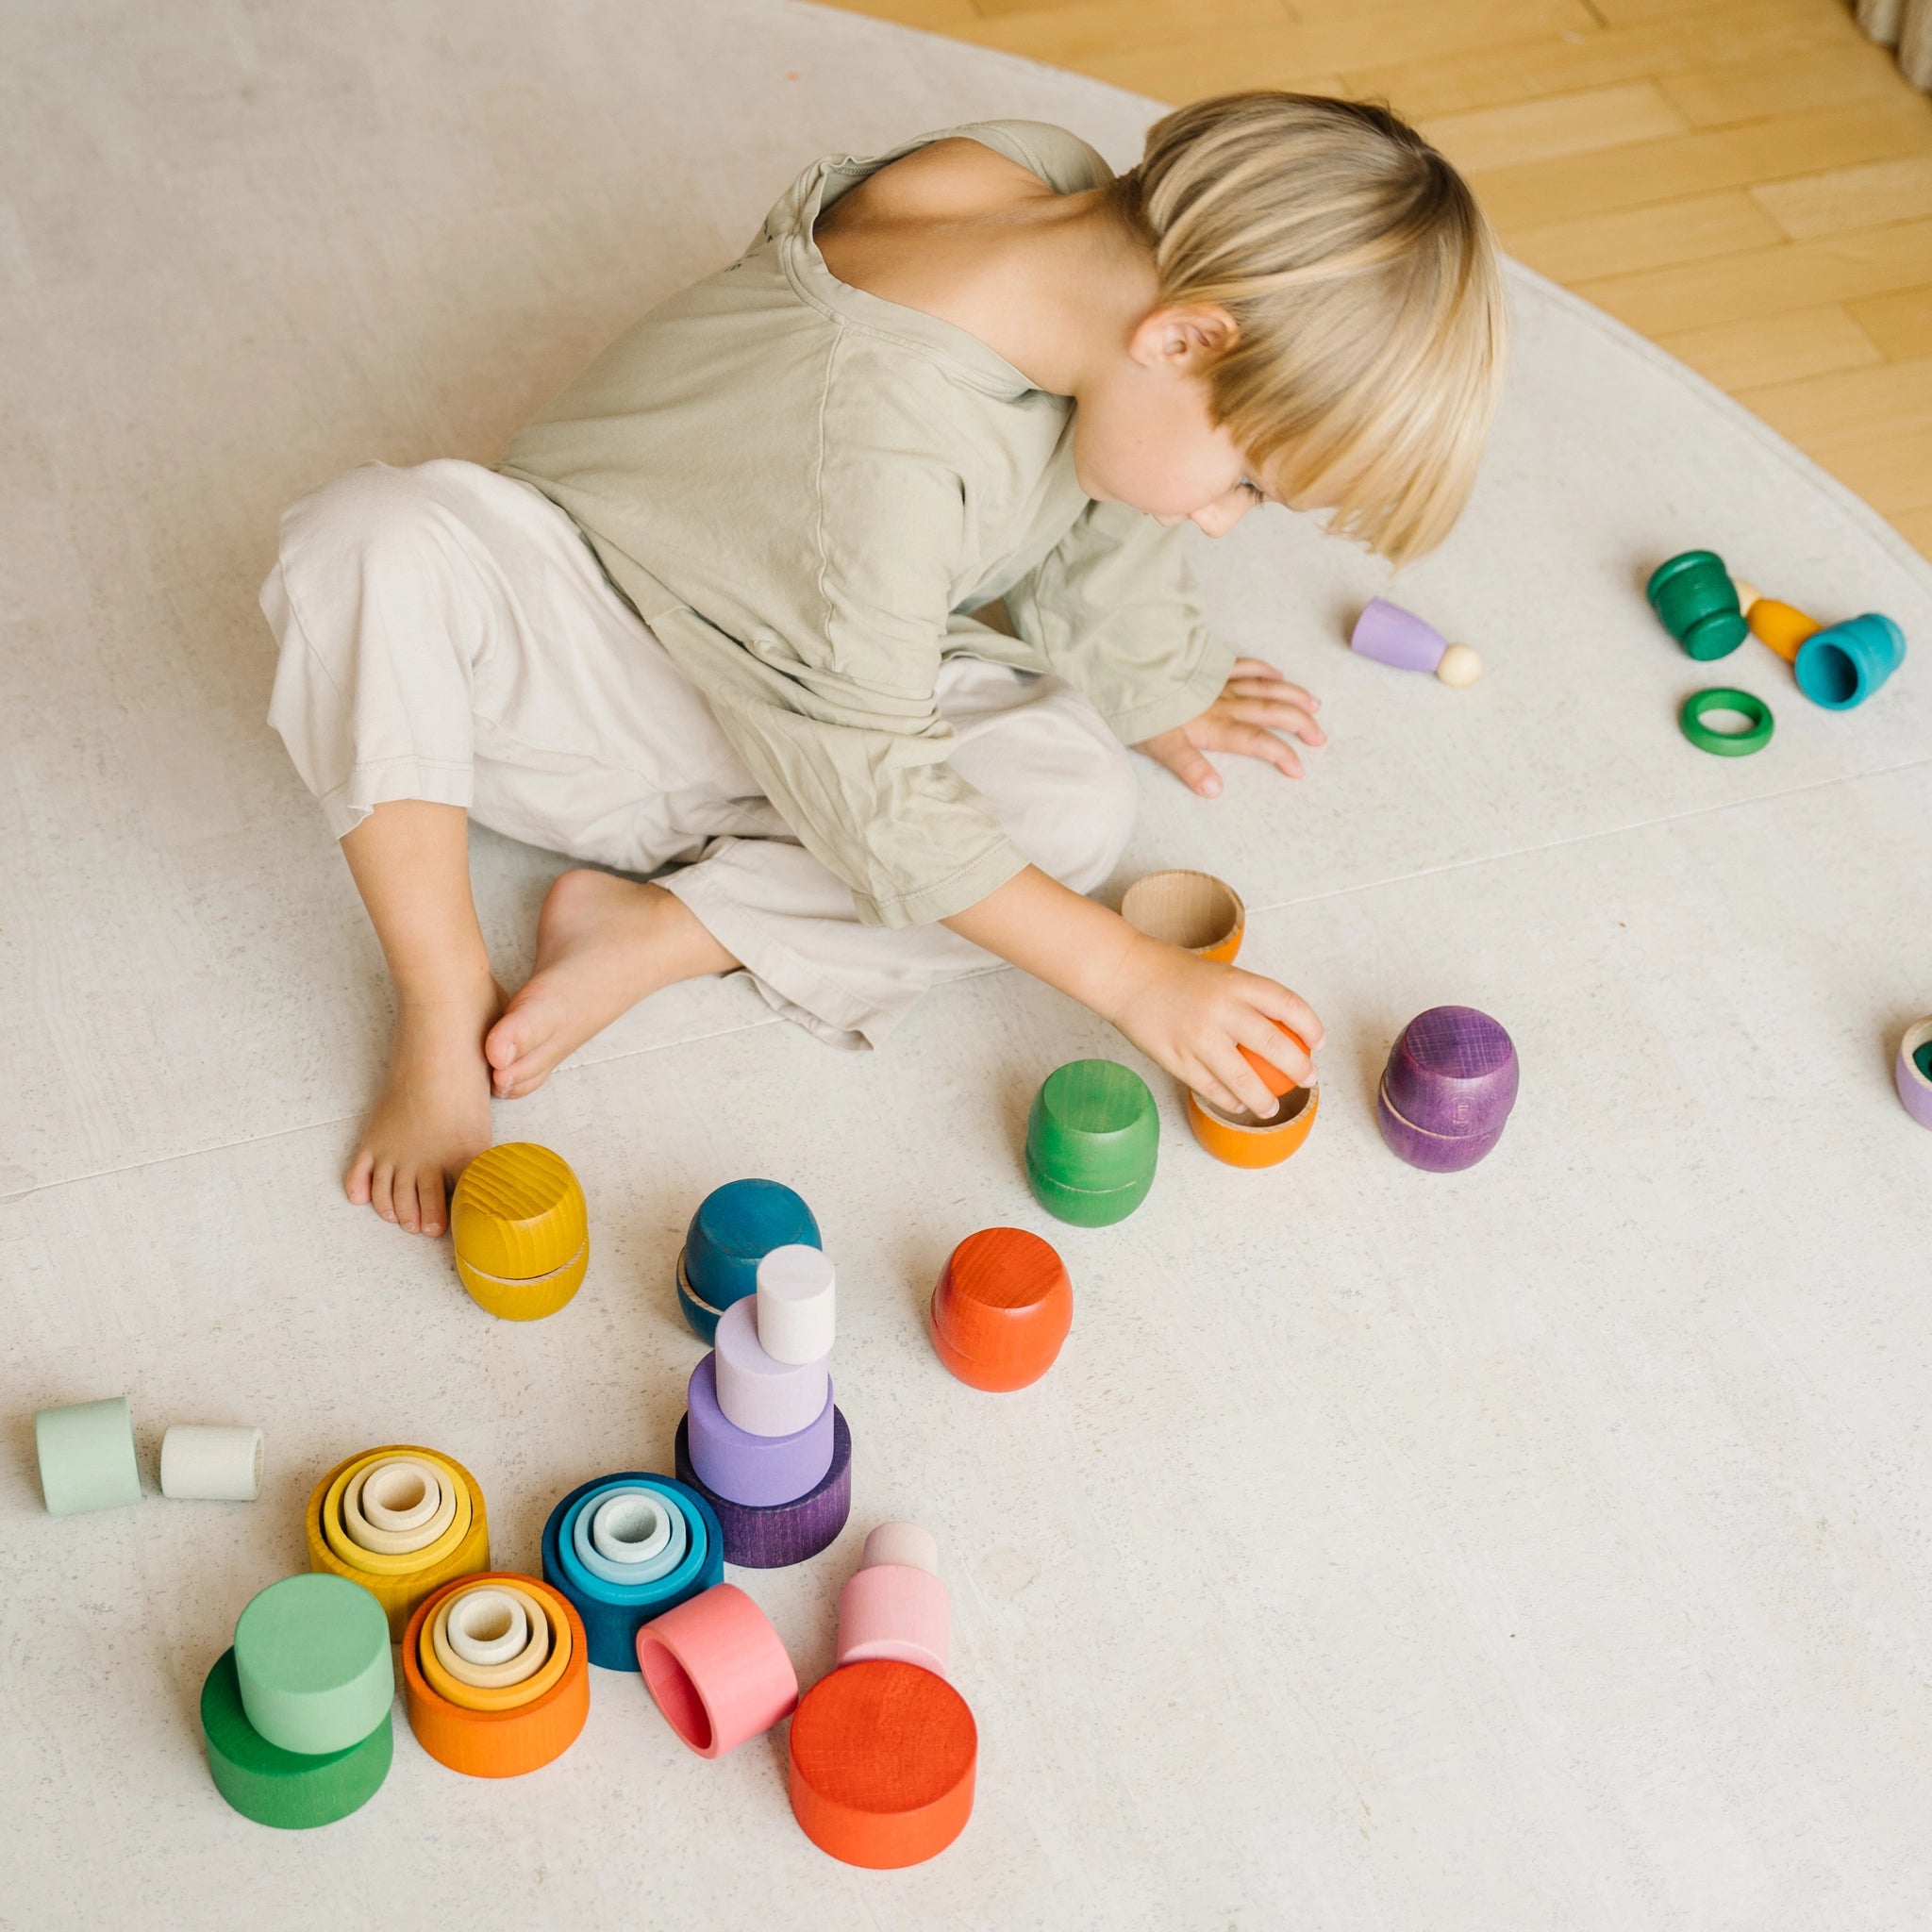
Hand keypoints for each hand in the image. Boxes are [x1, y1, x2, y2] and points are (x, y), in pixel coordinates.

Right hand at [1100, 934, 1323, 1118]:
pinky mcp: (1177, 1059)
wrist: (1126, 974)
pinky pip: (1211, 1088)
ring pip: (1244, 1080)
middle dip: (1300, 1069)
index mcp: (1237, 983)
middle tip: (1308, 1078)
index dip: (1311, 1027)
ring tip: (1270, 1108)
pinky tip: (1236, 1104)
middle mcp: (1222, 1009)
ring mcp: (1199, 1037)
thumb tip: (1283, 1029)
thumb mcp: (1220, 974)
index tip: (1318, 1044)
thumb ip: (1247, 998)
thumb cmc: (1173, 972)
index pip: (1289, 1005)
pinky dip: (1228, 1100)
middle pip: (1276, 1046)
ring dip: (1264, 1100)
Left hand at [1133, 658, 1324, 796]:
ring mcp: (1221, 682)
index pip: (1257, 742)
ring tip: (1315, 706)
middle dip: (1300, 725)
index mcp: (1217, 725)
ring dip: (1293, 697)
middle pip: (1272, 712)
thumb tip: (1215, 790)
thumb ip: (1189, 767)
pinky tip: (1278, 674)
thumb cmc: (1143, 711)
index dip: (1281, 755)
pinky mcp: (1211, 666)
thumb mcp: (1161, 746)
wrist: (1131, 668)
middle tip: (1320, 737)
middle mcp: (1226, 703)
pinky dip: (1264, 670)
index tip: (1299, 769)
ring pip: (1267, 687)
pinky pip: (1245, 665)